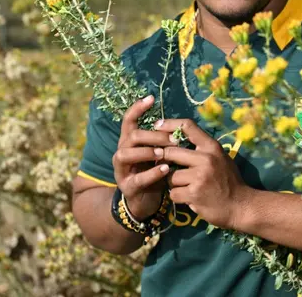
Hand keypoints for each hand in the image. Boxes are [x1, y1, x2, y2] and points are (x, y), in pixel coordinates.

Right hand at [112, 95, 175, 219]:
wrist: (146, 202)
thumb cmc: (154, 173)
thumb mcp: (158, 154)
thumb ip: (163, 140)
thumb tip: (180, 124)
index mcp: (130, 142)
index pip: (128, 120)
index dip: (137, 108)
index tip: (151, 98)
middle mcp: (122, 153)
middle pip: (132, 136)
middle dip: (153, 135)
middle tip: (173, 139)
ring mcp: (121, 171)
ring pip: (125, 154)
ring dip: (146, 151)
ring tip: (163, 153)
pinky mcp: (127, 187)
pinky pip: (137, 179)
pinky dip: (151, 173)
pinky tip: (165, 170)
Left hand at [159, 118, 253, 230]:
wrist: (241, 206)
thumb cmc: (229, 181)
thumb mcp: (220, 158)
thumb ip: (202, 149)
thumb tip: (176, 139)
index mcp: (212, 147)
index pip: (187, 126)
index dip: (169, 124)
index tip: (157, 125)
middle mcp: (206, 158)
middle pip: (171, 152)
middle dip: (165, 160)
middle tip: (166, 166)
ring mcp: (199, 176)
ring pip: (170, 176)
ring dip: (174, 183)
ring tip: (185, 187)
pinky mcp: (194, 194)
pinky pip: (173, 193)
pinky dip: (178, 197)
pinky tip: (189, 198)